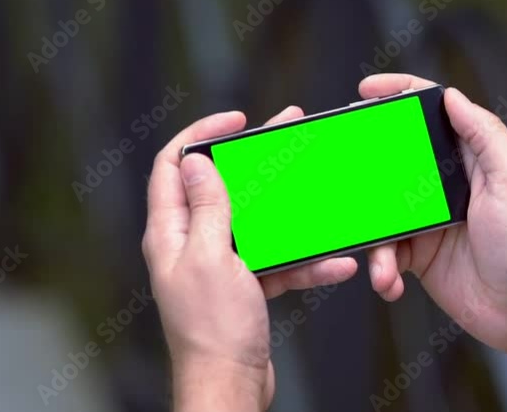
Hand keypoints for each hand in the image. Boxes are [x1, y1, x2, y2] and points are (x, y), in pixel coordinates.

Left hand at [142, 108, 357, 410]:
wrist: (231, 387)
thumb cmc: (213, 330)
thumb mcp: (212, 258)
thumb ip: (206, 207)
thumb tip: (193, 160)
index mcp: (171, 232)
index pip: (173, 166)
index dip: (201, 135)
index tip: (237, 121)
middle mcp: (190, 244)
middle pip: (221, 187)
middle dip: (256, 162)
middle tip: (285, 135)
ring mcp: (218, 265)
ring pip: (256, 222)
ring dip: (289, 210)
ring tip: (320, 189)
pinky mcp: (244, 286)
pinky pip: (277, 261)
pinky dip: (304, 261)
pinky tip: (335, 262)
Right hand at [361, 74, 506, 353]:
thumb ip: (485, 135)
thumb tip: (453, 97)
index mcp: (473, 159)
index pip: (434, 114)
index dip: (400, 95)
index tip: (366, 91)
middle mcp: (448, 185)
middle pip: (396, 158)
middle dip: (364, 161)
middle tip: (341, 163)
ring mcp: (431, 220)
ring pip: (383, 209)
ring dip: (372, 230)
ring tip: (380, 257)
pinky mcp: (420, 256)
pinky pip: (387, 252)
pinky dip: (383, 267)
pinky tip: (389, 281)